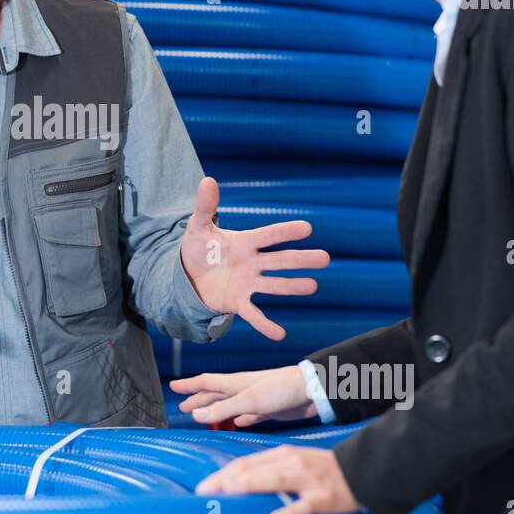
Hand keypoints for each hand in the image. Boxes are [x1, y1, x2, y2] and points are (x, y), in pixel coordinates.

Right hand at [169, 366, 316, 425]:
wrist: (312, 391)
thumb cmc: (282, 389)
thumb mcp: (249, 400)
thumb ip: (223, 408)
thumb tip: (196, 414)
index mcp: (235, 383)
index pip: (206, 382)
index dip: (189, 385)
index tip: (173, 385)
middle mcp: (243, 389)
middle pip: (214, 394)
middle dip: (198, 399)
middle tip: (183, 405)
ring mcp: (256, 399)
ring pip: (229, 404)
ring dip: (214, 409)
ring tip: (203, 414)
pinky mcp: (269, 409)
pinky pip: (248, 414)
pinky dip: (239, 418)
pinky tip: (238, 423)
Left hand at [180, 177, 330, 338]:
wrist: (188, 276)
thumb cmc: (198, 249)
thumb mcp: (197, 227)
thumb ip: (205, 207)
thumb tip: (207, 179)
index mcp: (245, 243)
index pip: (269, 235)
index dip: (285, 232)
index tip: (307, 228)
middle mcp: (252, 263)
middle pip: (280, 260)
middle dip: (301, 259)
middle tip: (325, 258)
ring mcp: (248, 283)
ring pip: (274, 285)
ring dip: (292, 287)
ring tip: (313, 286)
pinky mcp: (238, 302)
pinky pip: (254, 314)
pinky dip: (266, 325)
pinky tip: (280, 334)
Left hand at [194, 445, 359, 513]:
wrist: (361, 471)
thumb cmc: (322, 469)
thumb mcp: (294, 461)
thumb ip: (269, 468)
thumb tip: (240, 478)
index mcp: (283, 454)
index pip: (247, 462)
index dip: (224, 473)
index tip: (206, 484)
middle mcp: (292, 463)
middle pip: (254, 469)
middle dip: (227, 479)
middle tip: (206, 490)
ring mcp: (307, 480)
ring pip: (274, 481)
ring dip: (250, 485)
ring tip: (229, 492)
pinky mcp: (322, 498)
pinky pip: (304, 505)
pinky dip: (289, 512)